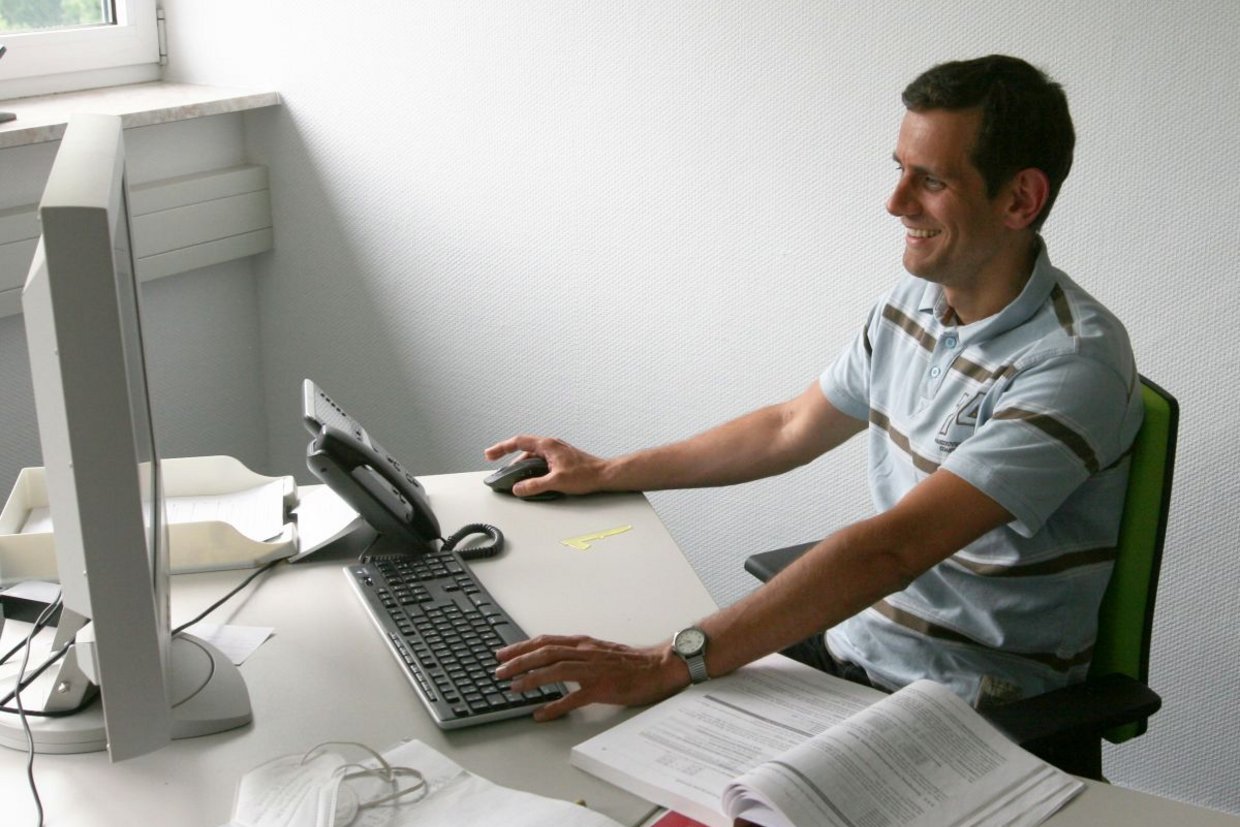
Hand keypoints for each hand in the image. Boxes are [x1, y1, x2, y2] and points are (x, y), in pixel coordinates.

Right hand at [483, 435, 609, 497]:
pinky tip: (532, 480)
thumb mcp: (556, 482)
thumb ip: (534, 485)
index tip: (489, 454)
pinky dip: (532, 469)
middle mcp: (551, 445)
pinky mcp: (561, 459)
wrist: (605, 475)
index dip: (501, 448)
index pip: (519, 442)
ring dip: (522, 467)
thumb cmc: (586, 474)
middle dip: (510, 460)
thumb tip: (518, 488)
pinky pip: (541, 462)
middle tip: (500, 472)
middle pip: (524, 450)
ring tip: (515, 480)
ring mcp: (556, 452)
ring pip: (533, 457)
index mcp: (548, 445)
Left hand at [494, 634, 686, 720]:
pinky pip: (574, 698)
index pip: (546, 641)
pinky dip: (554, 706)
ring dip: (530, 678)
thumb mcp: (600, 651)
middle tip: (498, 670)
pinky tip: (541, 714)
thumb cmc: (632, 662)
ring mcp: (594, 670)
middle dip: (518, 661)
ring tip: (513, 687)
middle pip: (545, 653)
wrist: (660, 667)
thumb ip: (579, 654)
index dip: (521, 647)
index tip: (503, 653)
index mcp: (584, 643)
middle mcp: (585, 652)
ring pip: (555, 670)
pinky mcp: (603, 688)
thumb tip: (555, 661)